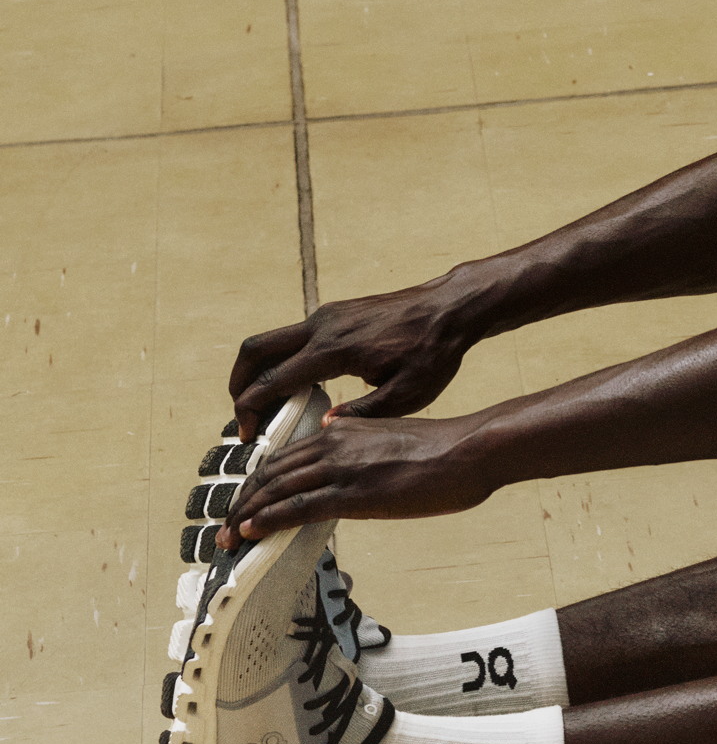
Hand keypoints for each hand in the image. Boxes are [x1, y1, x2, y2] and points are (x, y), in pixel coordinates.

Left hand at [219, 414, 496, 548]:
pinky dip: (268, 520)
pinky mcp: (354, 494)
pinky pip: (298, 507)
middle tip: (225, 526)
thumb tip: (335, 432)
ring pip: (276, 491)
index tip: (245, 503)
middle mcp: (333, 445)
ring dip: (246, 516)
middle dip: (242, 502)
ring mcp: (342, 469)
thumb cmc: (444, 445)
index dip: (257, 482)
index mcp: (342, 431)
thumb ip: (359, 432)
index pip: (284, 456)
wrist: (469, 450)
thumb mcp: (392, 428)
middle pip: (270, 473)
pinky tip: (252, 532)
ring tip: (228, 538)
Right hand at [230, 281, 478, 439]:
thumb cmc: (434, 351)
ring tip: (265, 406)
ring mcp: (326, 316)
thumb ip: (363, 412)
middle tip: (242, 418)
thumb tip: (323, 427)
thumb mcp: (407, 394)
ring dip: (258, 371)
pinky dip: (280, 360)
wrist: (451, 308)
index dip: (251, 410)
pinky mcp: (335, 314)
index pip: (273, 380)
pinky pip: (293, 337)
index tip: (247, 435)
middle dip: (238, 385)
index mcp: (334, 351)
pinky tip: (297, 387)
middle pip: (254, 351)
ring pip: (271, 341)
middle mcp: (322, 327)